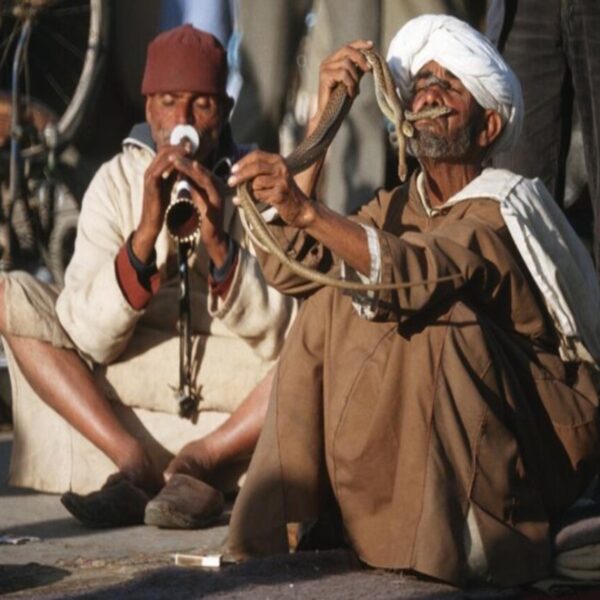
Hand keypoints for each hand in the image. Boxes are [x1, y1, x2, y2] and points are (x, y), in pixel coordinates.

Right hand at [133, 143, 190, 262]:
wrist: (151, 222)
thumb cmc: (160, 206)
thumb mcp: (167, 187)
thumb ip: (172, 176)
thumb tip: (182, 166)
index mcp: (154, 171)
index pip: (165, 153)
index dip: (177, 147)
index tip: (190, 144)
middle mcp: (149, 171)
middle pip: (163, 151)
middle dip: (177, 145)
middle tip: (191, 142)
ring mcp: (149, 176)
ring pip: (162, 157)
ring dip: (176, 151)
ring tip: (189, 148)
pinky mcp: (151, 184)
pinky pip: (160, 169)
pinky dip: (171, 163)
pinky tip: (182, 161)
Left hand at [169, 154, 227, 266]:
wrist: (212, 236)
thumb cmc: (204, 218)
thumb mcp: (197, 197)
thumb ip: (193, 185)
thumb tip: (184, 171)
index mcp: (211, 185)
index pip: (197, 171)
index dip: (184, 162)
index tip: (171, 156)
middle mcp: (217, 186)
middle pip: (200, 170)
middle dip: (186, 161)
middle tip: (172, 153)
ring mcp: (218, 193)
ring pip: (204, 175)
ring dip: (190, 166)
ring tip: (178, 159)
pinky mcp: (218, 200)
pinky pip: (209, 185)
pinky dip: (201, 175)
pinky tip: (194, 167)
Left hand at [228, 150, 314, 228]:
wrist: (300, 208)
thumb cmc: (282, 193)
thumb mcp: (272, 178)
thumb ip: (256, 173)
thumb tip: (234, 176)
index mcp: (278, 160)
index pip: (256, 155)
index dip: (242, 162)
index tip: (233, 170)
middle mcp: (281, 168)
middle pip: (255, 167)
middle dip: (240, 175)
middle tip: (230, 182)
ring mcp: (282, 181)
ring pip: (256, 183)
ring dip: (250, 191)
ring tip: (252, 196)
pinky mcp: (280, 194)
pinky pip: (259, 195)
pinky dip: (252, 199)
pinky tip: (251, 203)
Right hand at [309, 39, 373, 132]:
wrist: (329, 116)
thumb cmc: (340, 101)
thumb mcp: (353, 82)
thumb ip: (358, 70)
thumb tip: (369, 60)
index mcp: (333, 61)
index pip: (348, 46)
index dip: (360, 44)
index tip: (372, 45)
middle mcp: (327, 62)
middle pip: (347, 50)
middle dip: (360, 58)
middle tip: (369, 69)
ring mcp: (325, 68)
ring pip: (347, 63)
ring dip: (355, 77)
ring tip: (354, 89)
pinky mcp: (324, 76)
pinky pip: (343, 74)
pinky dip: (350, 84)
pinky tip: (350, 93)